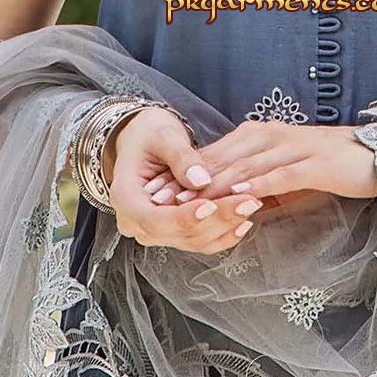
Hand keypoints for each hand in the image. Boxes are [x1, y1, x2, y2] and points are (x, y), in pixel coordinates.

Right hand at [103, 107, 263, 252]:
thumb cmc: (149, 135)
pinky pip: (201, 241)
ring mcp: (155, 232)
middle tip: (248, 201)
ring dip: (225, 226)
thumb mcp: (163, 136)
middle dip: (215, 220)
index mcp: (125, 199)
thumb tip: (201, 179)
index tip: (212, 204)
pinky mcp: (173, 233)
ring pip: (194, 241)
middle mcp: (136, 223)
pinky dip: (224, 234)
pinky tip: (244, 220)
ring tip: (252, 205)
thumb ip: (181, 157)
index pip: (154, 219)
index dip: (185, 216)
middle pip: (178, 233)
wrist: (143, 142)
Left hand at [154, 120, 376, 206]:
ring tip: (188, 203)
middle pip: (223, 159)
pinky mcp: (315, 163)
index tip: (157, 193)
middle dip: (189, 182)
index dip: (184, 175)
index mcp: (261, 136)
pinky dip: (258, 184)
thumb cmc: (332, 169)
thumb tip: (226, 205)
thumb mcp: (286, 176)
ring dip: (215, 186)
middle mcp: (272, 136)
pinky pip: (281, 174)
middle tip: (160, 201)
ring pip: (246, 166)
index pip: (214, 155)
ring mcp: (293, 147)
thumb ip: (256, 185)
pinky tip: (240, 197)